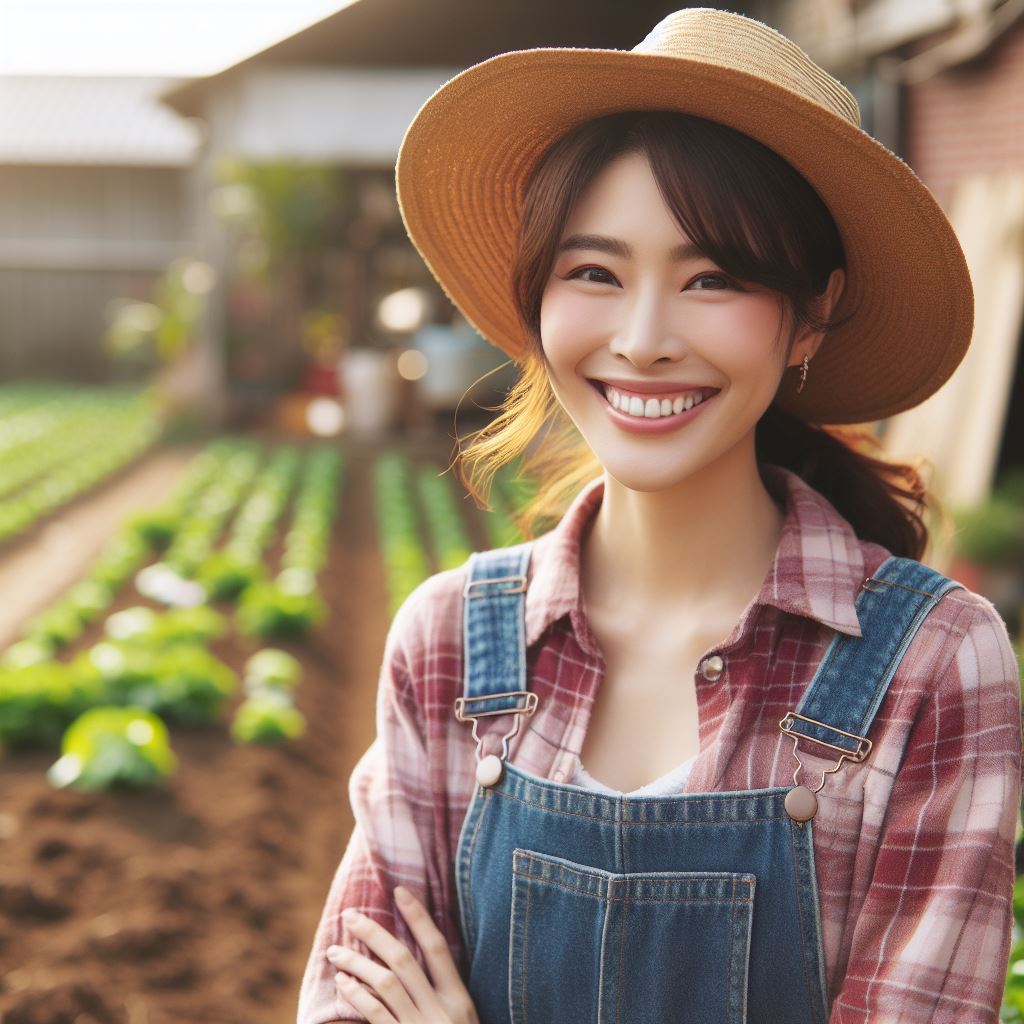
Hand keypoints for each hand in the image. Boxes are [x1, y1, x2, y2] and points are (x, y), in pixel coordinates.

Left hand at [326, 886, 478, 1023]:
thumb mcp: (460, 1022)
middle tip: (348, 916)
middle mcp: (442, 1011)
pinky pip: (376, 1015)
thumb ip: (439, 996)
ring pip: (385, 984)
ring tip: (335, 951)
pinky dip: (357, 996)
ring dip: (356, 963)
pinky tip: (344, 984)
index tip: (399, 891)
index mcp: (460, 1000)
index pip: (438, 947)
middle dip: (374, 933)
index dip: (419, 917)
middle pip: (403, 960)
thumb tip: (408, 963)